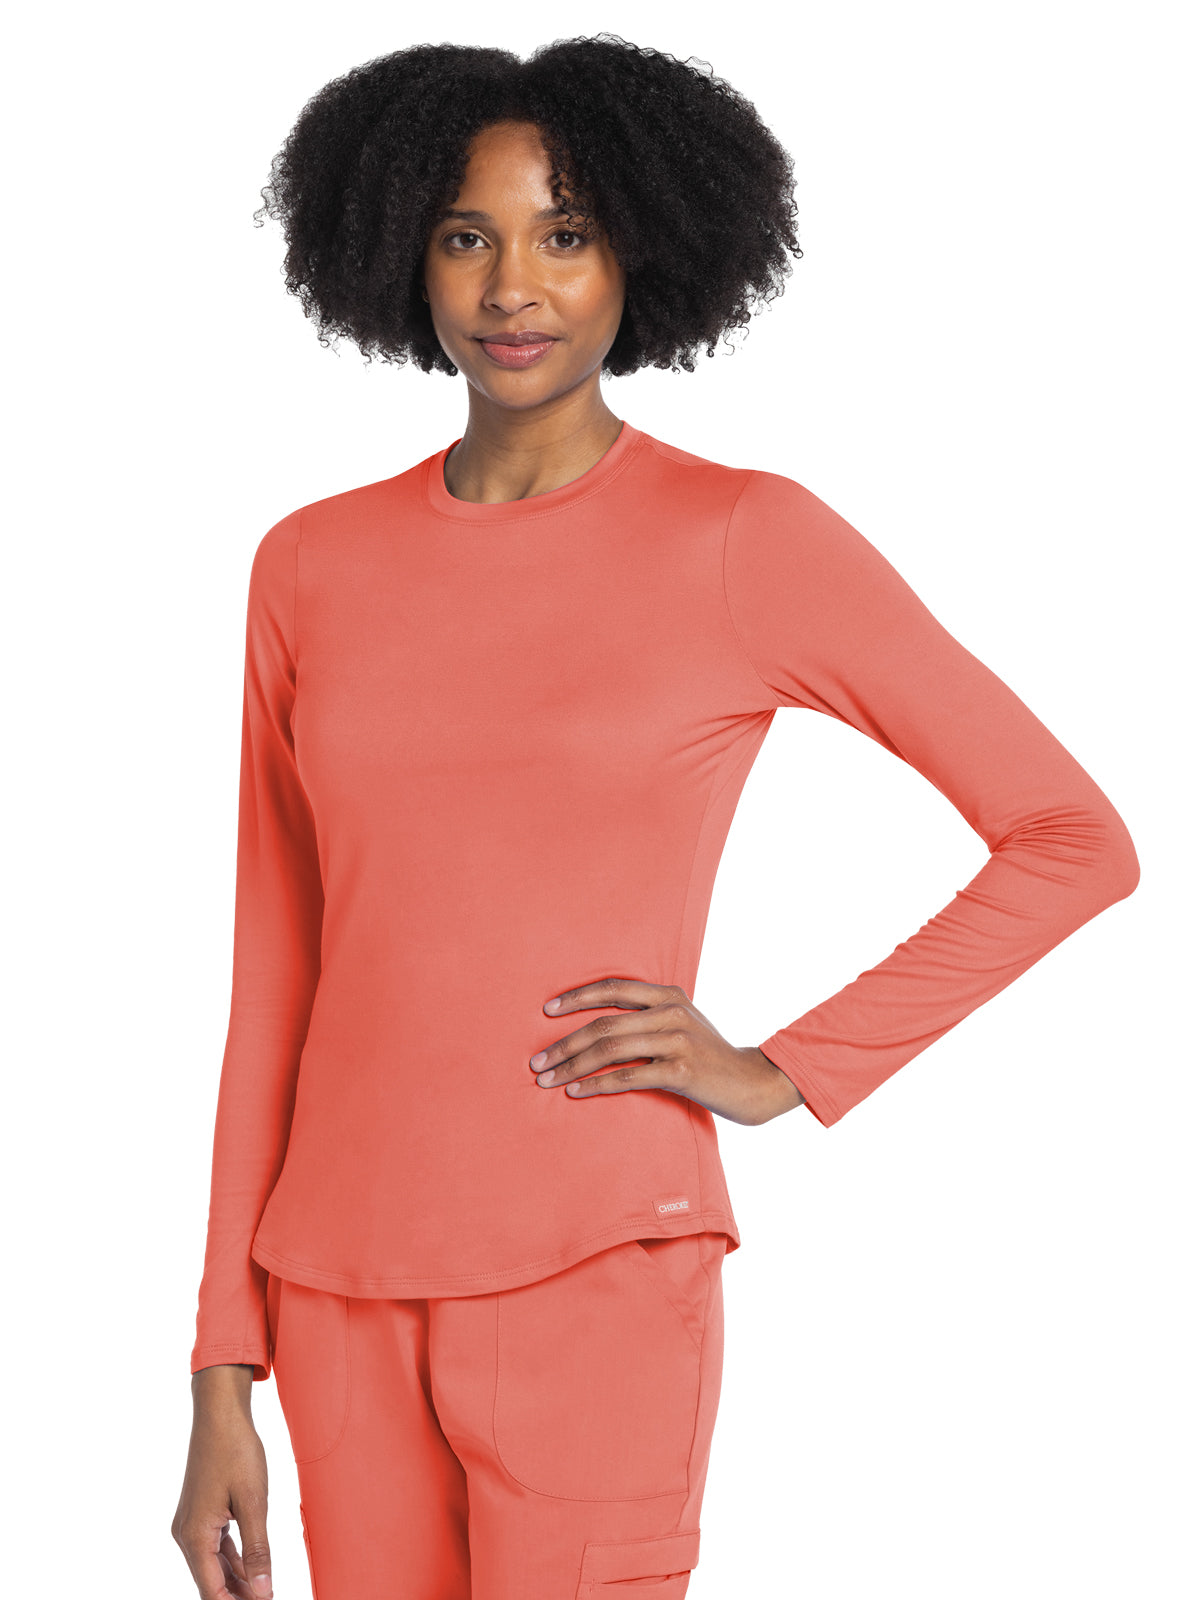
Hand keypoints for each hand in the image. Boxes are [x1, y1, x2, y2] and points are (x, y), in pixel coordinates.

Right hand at [173, 1366, 272, 1599]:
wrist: (219, 1413)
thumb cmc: (236, 1451)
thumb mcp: (253, 1502)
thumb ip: (257, 1550)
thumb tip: (262, 1592)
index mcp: (195, 1536)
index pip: (212, 1591)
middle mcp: (187, 1535)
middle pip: (211, 1582)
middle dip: (237, 1596)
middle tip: (267, 1597)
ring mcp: (192, 1523)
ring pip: (214, 1566)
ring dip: (237, 1581)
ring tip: (262, 1592)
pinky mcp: (201, 1513)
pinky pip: (216, 1546)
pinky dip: (233, 1560)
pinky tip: (251, 1570)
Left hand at [529, 977, 804, 1126]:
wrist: (752, 1082)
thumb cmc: (708, 1055)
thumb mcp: (681, 1023)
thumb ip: (648, 1016)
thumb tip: (598, 1023)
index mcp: (668, 995)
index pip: (614, 988)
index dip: (577, 997)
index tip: (546, 1010)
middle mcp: (672, 1012)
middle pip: (604, 1024)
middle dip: (564, 1043)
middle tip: (537, 1061)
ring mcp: (678, 1041)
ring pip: (611, 1051)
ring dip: (572, 1066)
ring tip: (547, 1079)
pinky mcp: (681, 1072)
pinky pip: (628, 1077)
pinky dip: (596, 1085)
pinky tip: (576, 1092)